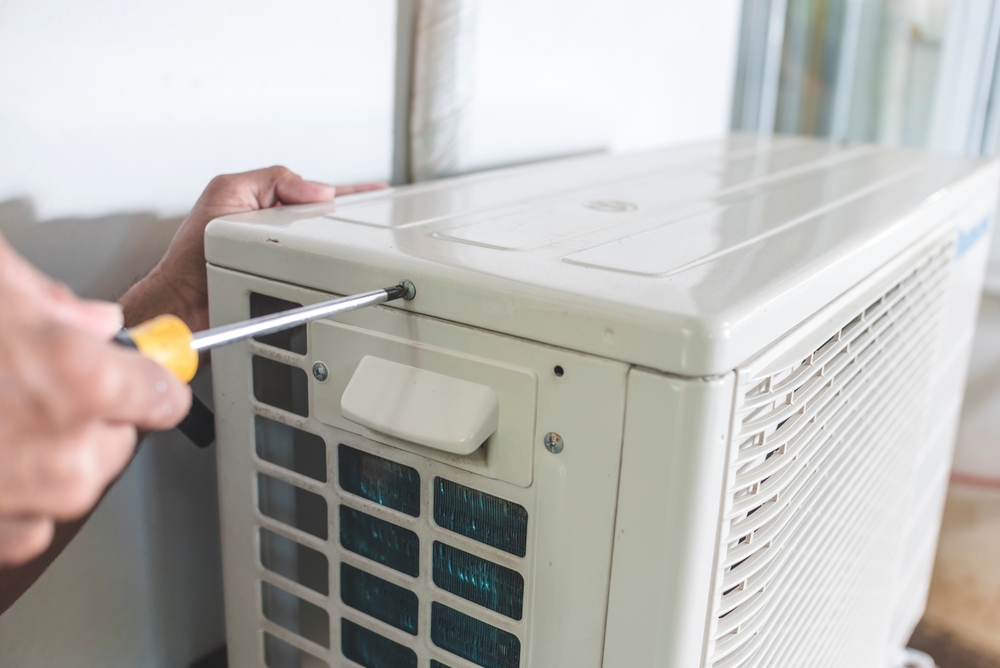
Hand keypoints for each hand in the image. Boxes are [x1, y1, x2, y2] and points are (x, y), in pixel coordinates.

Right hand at [0, 238, 189, 564]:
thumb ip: (49, 302)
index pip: (164, 394)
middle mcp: (63, 454)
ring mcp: (23, 505)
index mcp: (79, 381)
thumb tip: (90, 319)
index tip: (139, 374)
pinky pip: (27, 519)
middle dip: (88, 413)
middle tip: (31, 384)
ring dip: (46, 453)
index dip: (147, 378)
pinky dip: (10, 492)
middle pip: (118, 440)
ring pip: (73, 482)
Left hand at [119, 166, 385, 329]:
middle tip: (380, 216)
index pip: (315, 194)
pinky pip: (324, 281)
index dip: (348, 193)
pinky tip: (348, 278)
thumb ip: (272, 179)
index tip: (378, 192)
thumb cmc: (191, 255)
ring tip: (367, 244)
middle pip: (328, 223)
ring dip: (347, 250)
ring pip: (330, 252)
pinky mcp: (292, 291)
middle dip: (353, 219)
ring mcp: (286, 264)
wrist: (183, 304)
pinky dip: (337, 278)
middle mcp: (278, 235)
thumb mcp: (227, 192)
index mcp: (266, 206)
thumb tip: (318, 190)